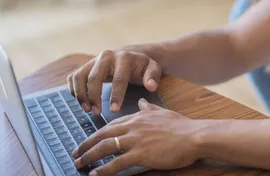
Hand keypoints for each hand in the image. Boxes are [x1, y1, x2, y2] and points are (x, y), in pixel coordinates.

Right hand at [68, 50, 161, 115]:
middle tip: (97, 113)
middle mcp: (106, 56)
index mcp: (124, 57)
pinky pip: (73, 77)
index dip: (116, 95)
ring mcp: (94, 60)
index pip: (119, 78)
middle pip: (94, 77)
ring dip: (80, 95)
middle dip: (94, 96)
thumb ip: (152, 77)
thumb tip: (151, 87)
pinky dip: (74, 90)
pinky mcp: (85, 65)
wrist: (130, 56)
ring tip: (87, 110)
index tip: (114, 110)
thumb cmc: (142, 66)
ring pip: (80, 76)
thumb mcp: (152, 69)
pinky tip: (82, 102)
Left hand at [72, 99, 198, 174]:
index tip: (87, 141)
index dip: (97, 134)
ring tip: (79, 165)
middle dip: (86, 145)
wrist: (194, 136)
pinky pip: (117, 163)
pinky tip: (94, 174)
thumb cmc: (182, 126)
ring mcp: (136, 140)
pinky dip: (103, 169)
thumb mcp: (164, 112)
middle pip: (103, 135)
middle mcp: (134, 127)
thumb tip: (143, 101)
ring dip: (89, 156)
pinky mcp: (141, 154)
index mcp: (138, 117)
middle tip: (75, 154)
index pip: (111, 125)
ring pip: (106, 148)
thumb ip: (150, 108)